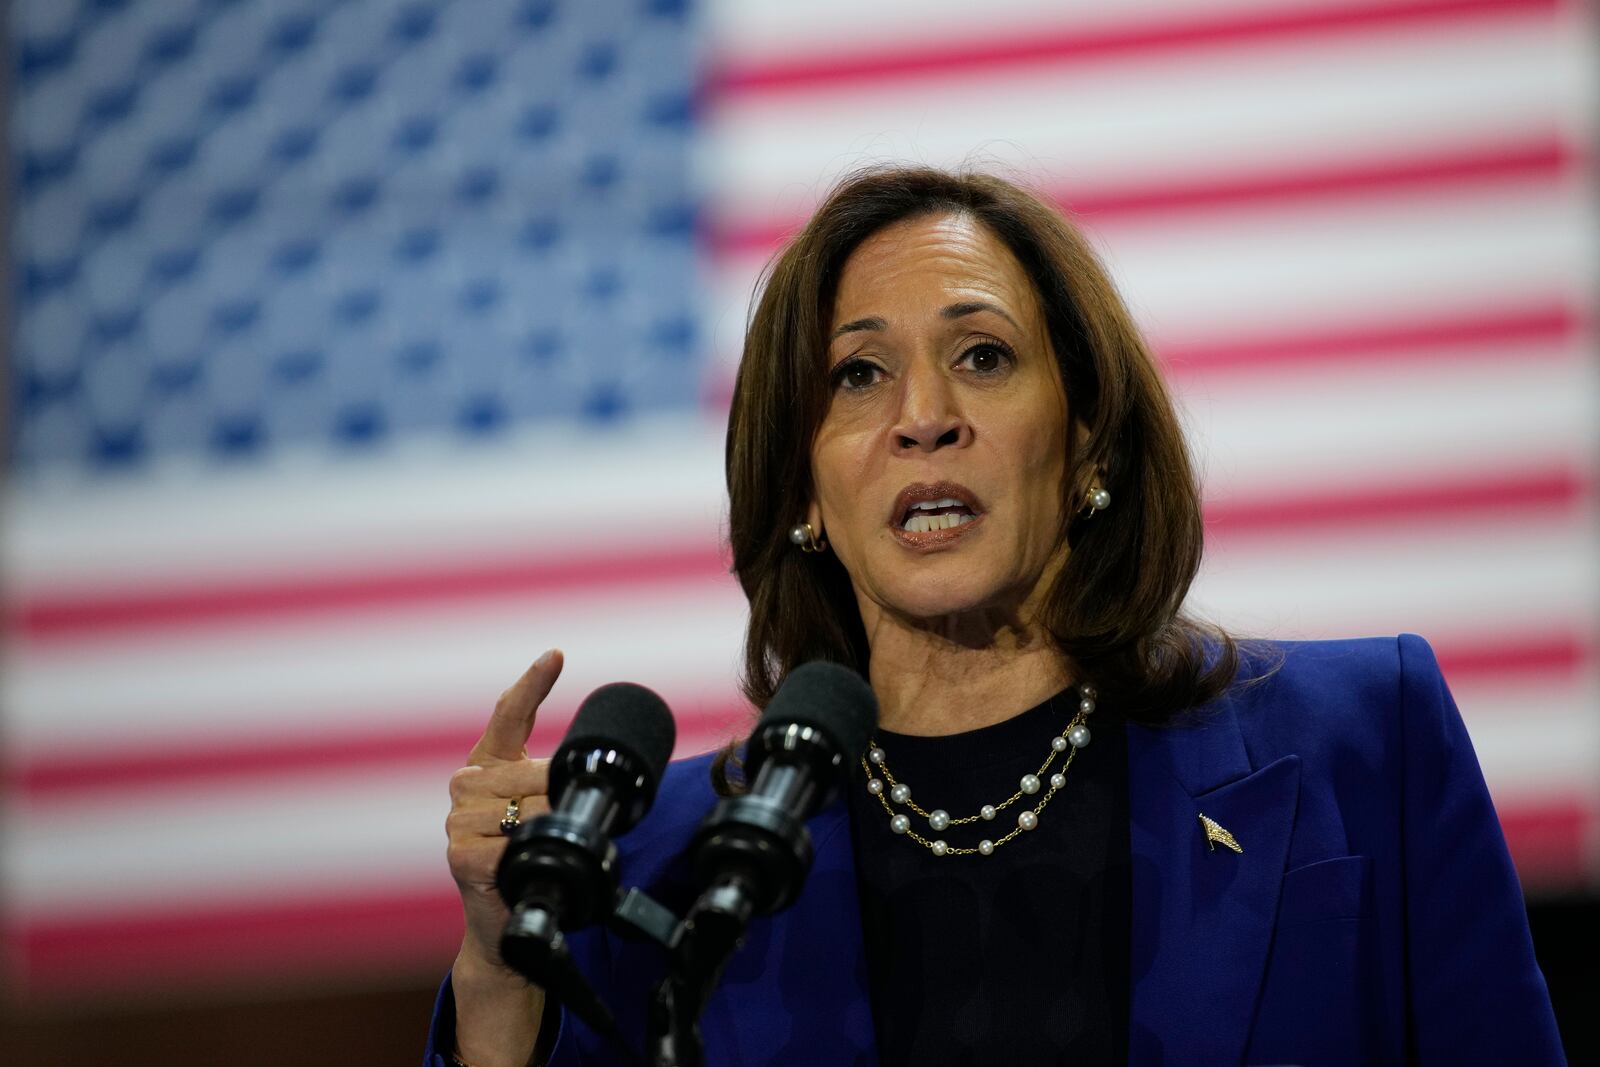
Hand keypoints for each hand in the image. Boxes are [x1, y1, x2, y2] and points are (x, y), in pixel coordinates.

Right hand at [446, 648, 563, 974]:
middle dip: (563, 797)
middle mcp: (467, 783)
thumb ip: (560, 782)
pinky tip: (526, 869)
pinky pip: (516, 847)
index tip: (556, 655)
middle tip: (568, 825)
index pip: (509, 713)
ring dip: (552, 829)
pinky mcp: (461, 855)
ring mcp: (458, 819)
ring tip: (545, 849)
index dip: (533, 683)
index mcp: (489, 764)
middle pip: (536, 772)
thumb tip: (600, 767)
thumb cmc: (528, 858)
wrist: (505, 922)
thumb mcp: (547, 810)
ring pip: (531, 808)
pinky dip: (533, 858)